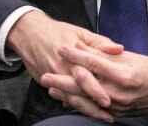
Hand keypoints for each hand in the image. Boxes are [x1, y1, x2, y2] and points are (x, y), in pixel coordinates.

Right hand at [6, 11, 122, 121]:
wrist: (29, 33)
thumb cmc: (56, 31)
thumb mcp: (81, 32)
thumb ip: (101, 42)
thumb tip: (119, 49)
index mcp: (73, 53)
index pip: (87, 74)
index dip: (97, 88)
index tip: (109, 99)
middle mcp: (62, 67)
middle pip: (78, 89)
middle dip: (92, 104)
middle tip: (108, 114)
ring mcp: (53, 76)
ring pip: (70, 96)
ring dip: (84, 107)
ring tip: (99, 115)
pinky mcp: (46, 81)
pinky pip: (60, 95)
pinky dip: (72, 103)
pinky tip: (83, 109)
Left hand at [41, 44, 147, 116]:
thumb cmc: (147, 69)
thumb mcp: (127, 56)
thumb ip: (103, 53)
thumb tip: (81, 48)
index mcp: (122, 73)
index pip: (92, 63)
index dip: (75, 55)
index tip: (61, 48)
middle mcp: (118, 92)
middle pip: (83, 85)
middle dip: (61, 80)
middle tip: (45, 76)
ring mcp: (116, 106)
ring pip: (85, 101)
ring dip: (66, 95)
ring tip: (51, 88)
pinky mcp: (116, 114)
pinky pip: (92, 110)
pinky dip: (78, 105)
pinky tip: (67, 100)